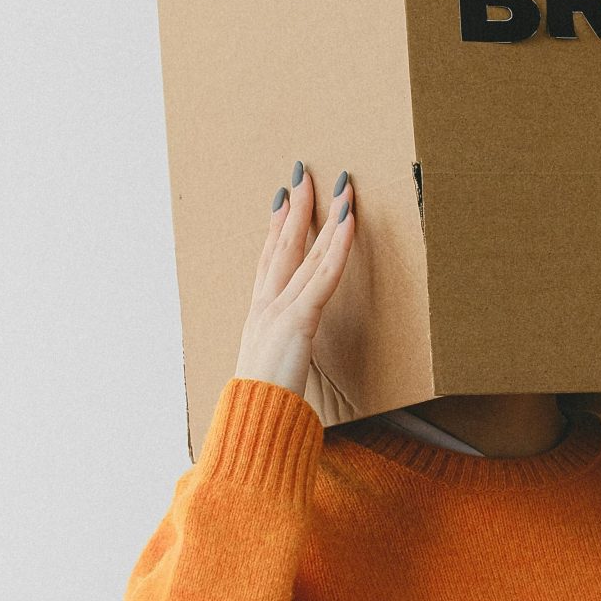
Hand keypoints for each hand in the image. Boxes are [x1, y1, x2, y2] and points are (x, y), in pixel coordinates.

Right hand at [234, 162, 355, 397]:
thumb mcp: (271, 376)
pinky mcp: (298, 321)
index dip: (275, 229)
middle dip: (295, 208)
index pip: (267, 263)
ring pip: (306, 253)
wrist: (251, 425)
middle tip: (303, 175)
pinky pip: (324, 276)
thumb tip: (284, 360)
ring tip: (339, 188)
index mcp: (258, 318)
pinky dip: (337, 246)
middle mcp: (265, 306)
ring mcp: (279, 310)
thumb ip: (279, 359)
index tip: (282, 200)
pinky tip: (348, 222)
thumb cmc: (262, 408)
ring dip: (325, 217)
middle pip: (281, 246)